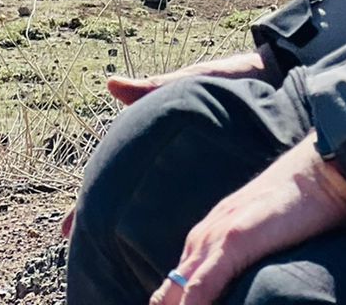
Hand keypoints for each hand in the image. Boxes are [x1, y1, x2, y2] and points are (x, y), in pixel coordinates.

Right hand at [61, 46, 282, 238]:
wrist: (278, 79)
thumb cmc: (233, 78)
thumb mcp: (193, 82)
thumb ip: (154, 87)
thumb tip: (111, 85)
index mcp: (158, 139)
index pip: (114, 175)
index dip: (89, 202)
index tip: (66, 230)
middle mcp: (172, 161)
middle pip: (128, 200)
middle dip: (105, 228)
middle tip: (87, 259)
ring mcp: (196, 173)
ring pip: (158, 211)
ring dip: (137, 236)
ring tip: (121, 266)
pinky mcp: (223, 182)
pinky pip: (197, 212)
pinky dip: (182, 235)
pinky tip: (176, 257)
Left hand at [149, 132, 345, 303]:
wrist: (321, 172)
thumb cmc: (300, 207)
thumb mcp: (260, 236)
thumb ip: (241, 260)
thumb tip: (238, 289)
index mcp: (206, 237)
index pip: (175, 287)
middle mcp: (202, 238)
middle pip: (167, 294)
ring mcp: (214, 238)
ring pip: (175, 294)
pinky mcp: (232, 242)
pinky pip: (198, 289)